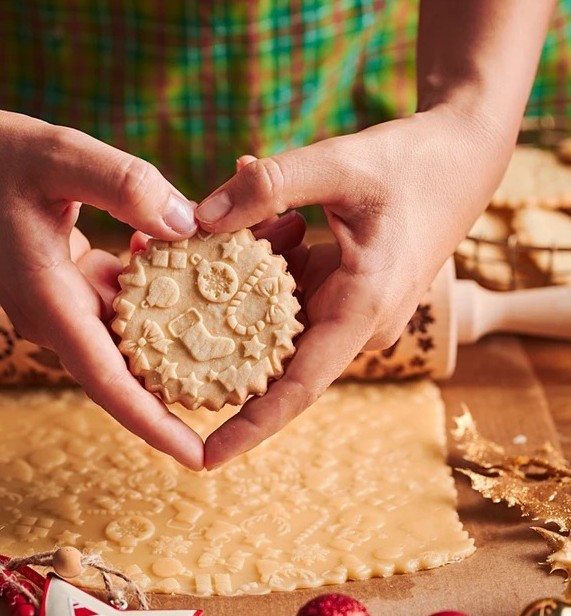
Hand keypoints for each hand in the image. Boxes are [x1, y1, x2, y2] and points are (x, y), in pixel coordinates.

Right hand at [0, 97, 204, 468]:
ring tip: (238, 335)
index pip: (106, 381)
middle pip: (126, 372)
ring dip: (178, 337)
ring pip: (130, 339)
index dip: (153, 422)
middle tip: (245, 393)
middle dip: (182, 387)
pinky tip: (195, 271)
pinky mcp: (69, 286)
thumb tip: (188, 225)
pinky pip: (123, 307)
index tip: (197, 457)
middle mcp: (56, 316)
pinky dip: (159, 297)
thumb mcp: (60, 156)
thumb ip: (124, 186)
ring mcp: (62, 304)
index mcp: (48, 300)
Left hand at [195, 107, 511, 467]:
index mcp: (362, 309)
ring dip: (228, 292)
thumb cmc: (414, 164)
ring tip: (173, 254)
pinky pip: (284, 292)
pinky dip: (254, 267)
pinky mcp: (340, 289)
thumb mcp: (341, 164)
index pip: (299, 388)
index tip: (204, 458)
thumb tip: (199, 218)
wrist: (463, 157)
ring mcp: (347, 308)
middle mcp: (354, 323)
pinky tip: (235, 225)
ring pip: (271, 318)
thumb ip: (271, 186)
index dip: (251, 427)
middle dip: (212, 342)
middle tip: (151, 316)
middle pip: (271, 355)